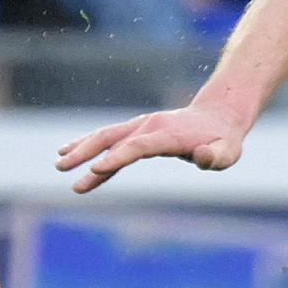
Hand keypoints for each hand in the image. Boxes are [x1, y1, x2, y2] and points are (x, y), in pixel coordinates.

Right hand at [56, 105, 245, 193]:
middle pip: (112, 138)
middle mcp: (149, 127)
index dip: (117, 158)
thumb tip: (202, 157)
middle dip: (86, 152)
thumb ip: (215, 157)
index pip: (137, 147)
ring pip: (105, 137)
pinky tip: (72, 156)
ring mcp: (141, 127)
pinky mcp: (137, 132)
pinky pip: (110, 140)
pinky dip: (90, 147)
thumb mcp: (227, 152)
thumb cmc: (223, 140)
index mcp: (168, 135)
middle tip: (63, 167)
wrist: (218, 117)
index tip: (95, 170)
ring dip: (82, 149)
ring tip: (59, 163)